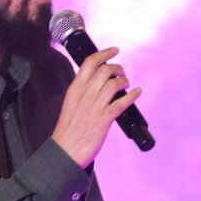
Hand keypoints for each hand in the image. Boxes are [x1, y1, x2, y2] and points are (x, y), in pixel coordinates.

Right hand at [51, 46, 141, 167]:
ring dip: (124, 80)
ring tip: (126, 83)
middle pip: (105, 70)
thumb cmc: (67, 130)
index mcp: (75, 89)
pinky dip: (132, 95)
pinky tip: (136, 92)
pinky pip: (122, 102)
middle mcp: (85, 95)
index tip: (113, 50)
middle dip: (117, 68)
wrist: (64, 150)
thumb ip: (82, 93)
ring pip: (114, 83)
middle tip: (122, 71)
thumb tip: (96, 84)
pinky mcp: (104, 119)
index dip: (104, 54)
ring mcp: (95, 106)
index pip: (90, 63)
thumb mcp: (70, 104)